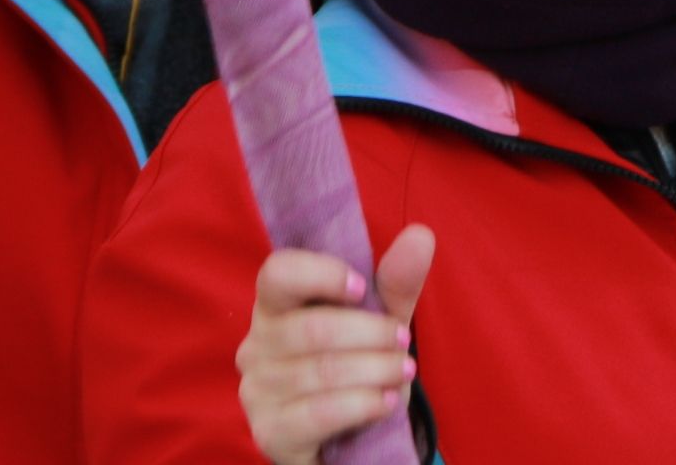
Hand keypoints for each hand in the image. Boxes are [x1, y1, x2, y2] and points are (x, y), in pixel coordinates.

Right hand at [241, 224, 432, 464]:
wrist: (347, 440)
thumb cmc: (357, 368)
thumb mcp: (380, 323)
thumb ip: (395, 283)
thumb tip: (421, 235)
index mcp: (274, 306)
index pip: (278, 273)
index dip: (321, 275)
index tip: (362, 288)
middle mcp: (255, 345)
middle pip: (312, 328)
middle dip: (371, 333)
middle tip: (404, 342)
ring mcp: (257, 391)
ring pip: (322, 371)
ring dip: (376, 370)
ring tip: (404, 372)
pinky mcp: (269, 432)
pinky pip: (320, 413)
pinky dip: (362, 404)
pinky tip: (386, 403)